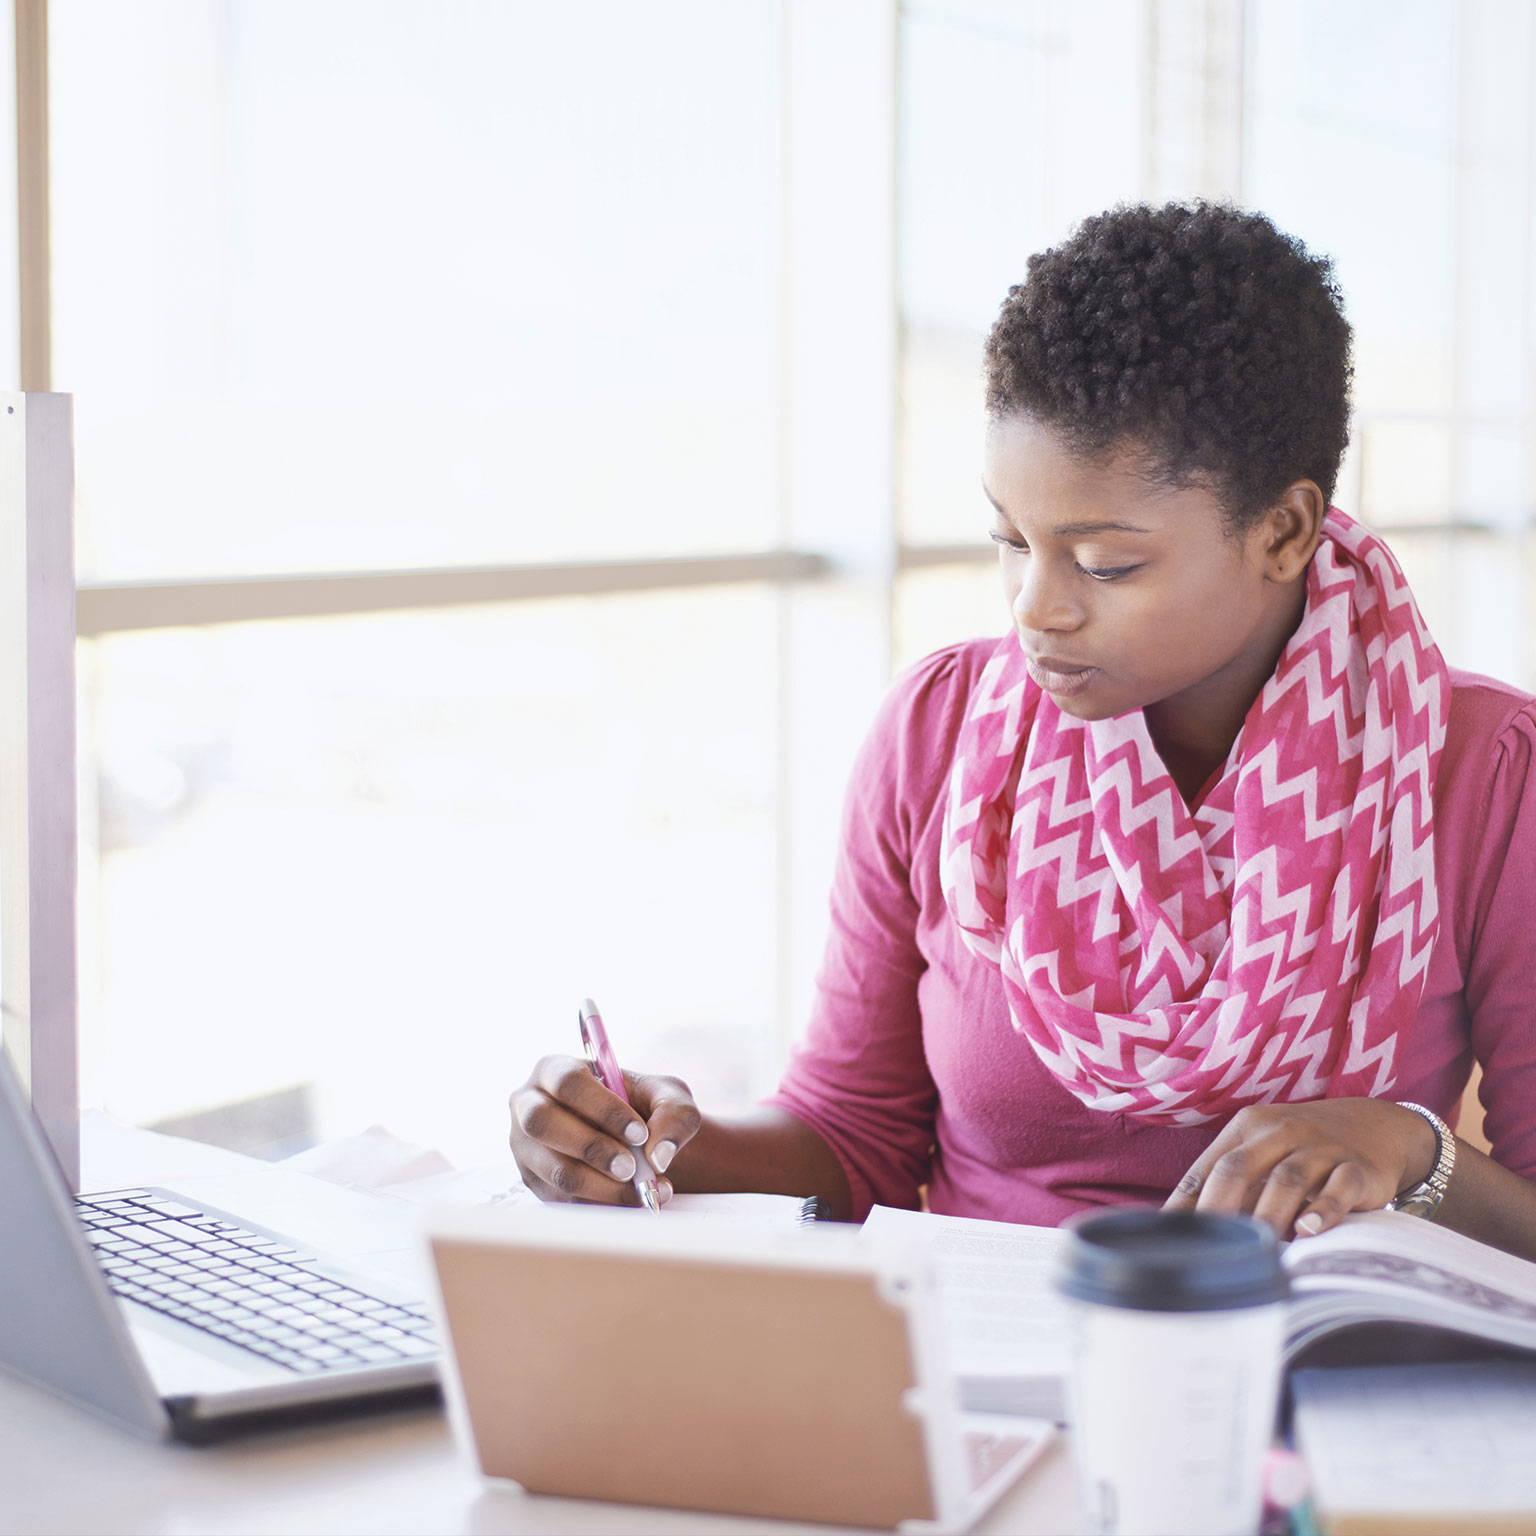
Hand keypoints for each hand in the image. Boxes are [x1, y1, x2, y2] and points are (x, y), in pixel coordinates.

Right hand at [508, 1054, 701, 1205]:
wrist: (637, 1143)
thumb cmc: (645, 1108)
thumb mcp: (669, 1097)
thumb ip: (673, 1114)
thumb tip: (659, 1154)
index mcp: (554, 1069)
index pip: (568, 1082)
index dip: (603, 1109)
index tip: (640, 1133)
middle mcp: (529, 1105)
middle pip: (543, 1123)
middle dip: (593, 1148)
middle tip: (632, 1168)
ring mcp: (527, 1147)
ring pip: (555, 1169)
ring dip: (601, 1184)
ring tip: (640, 1188)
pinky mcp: (536, 1182)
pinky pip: (564, 1199)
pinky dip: (602, 1204)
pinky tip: (634, 1200)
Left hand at [1164, 1098, 1438, 1239]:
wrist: (1376, 1126)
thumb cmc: (1303, 1148)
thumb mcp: (1263, 1152)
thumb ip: (1229, 1182)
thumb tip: (1183, 1224)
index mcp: (1249, 1127)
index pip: (1211, 1165)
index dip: (1190, 1200)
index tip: (1175, 1237)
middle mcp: (1281, 1132)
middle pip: (1240, 1167)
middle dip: (1219, 1207)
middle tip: (1209, 1248)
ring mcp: (1320, 1149)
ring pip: (1286, 1179)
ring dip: (1267, 1214)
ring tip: (1255, 1248)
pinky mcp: (1357, 1169)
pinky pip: (1339, 1188)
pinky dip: (1324, 1210)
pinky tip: (1308, 1231)